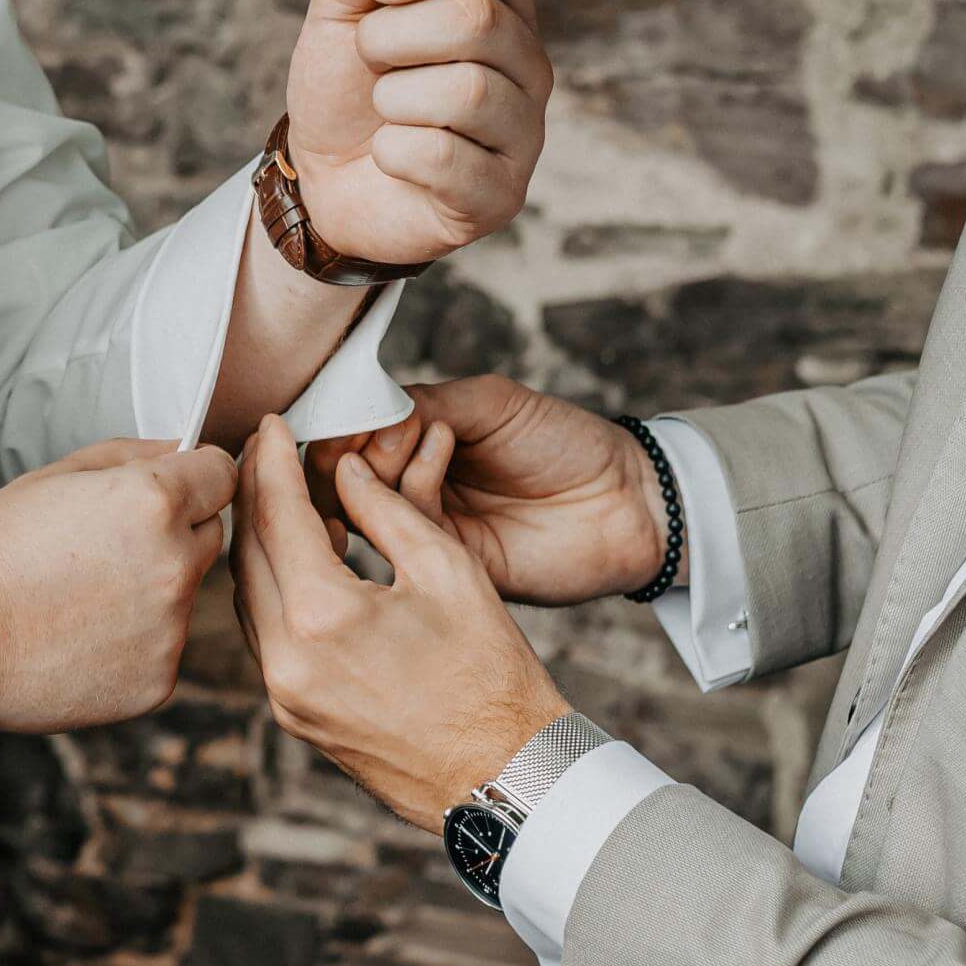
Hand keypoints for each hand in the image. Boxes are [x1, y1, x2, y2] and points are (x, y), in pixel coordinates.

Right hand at [0, 439, 236, 733]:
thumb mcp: (58, 474)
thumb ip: (134, 453)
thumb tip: (185, 449)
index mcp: (156, 501)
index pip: (222, 474)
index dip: (197, 478)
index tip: (174, 489)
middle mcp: (176, 564)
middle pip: (209, 535)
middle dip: (175, 535)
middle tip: (106, 549)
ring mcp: (173, 629)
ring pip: (185, 596)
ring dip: (152, 592)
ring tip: (81, 599)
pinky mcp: (161, 681)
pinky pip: (164, 649)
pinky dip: (134, 644)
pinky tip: (80, 639)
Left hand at [232, 417, 568, 828]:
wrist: (504, 776)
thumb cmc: (492, 675)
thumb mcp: (448, 570)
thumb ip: (386, 511)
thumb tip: (348, 470)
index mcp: (323, 617)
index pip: (278, 515)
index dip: (274, 460)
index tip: (272, 424)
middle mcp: (286, 661)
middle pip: (248, 554)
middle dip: (256, 494)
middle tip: (268, 451)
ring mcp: (284, 696)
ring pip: (249, 597)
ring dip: (261, 545)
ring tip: (284, 500)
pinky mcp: (294, 718)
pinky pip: (265, 638)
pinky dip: (275, 592)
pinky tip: (302, 565)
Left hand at [283, 0, 550, 265]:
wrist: (323, 180)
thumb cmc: (345, 92)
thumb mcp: (335, 18)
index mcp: (502, 11)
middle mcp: (528, 67)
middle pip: (478, 20)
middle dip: (393, 36)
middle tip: (368, 58)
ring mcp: (524, 134)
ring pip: (466, 92)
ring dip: (393, 98)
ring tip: (383, 111)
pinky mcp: (502, 195)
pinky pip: (446, 156)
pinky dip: (394, 152)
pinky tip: (391, 157)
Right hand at [309, 376, 669, 606]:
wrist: (627, 501)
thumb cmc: (566, 442)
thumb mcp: (490, 402)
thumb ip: (424, 403)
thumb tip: (363, 416)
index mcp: (415, 448)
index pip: (349, 439)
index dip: (339, 426)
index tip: (345, 411)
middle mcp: (413, 488)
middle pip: (342, 478)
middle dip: (345, 450)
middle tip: (373, 430)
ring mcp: (429, 528)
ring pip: (364, 505)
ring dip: (377, 464)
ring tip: (412, 433)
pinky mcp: (449, 562)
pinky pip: (408, 529)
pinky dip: (414, 481)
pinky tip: (441, 444)